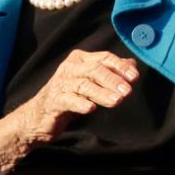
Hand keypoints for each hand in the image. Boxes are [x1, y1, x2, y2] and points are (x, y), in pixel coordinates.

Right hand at [0, 49, 139, 174]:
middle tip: (128, 91)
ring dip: (101, 93)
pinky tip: (91, 109)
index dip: (120, 67)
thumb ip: (111, 72)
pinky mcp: (53, 101)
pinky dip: (80, 104)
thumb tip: (132, 65)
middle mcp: (69, 68)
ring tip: (116, 101)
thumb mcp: (92, 82)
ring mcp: (60, 84)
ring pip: (83, 85)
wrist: (40, 116)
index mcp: (80, 59)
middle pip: (94, 70)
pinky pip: (68, 100)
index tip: (134, 77)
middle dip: (113, 80)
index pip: (104, 58)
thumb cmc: (70, 96)